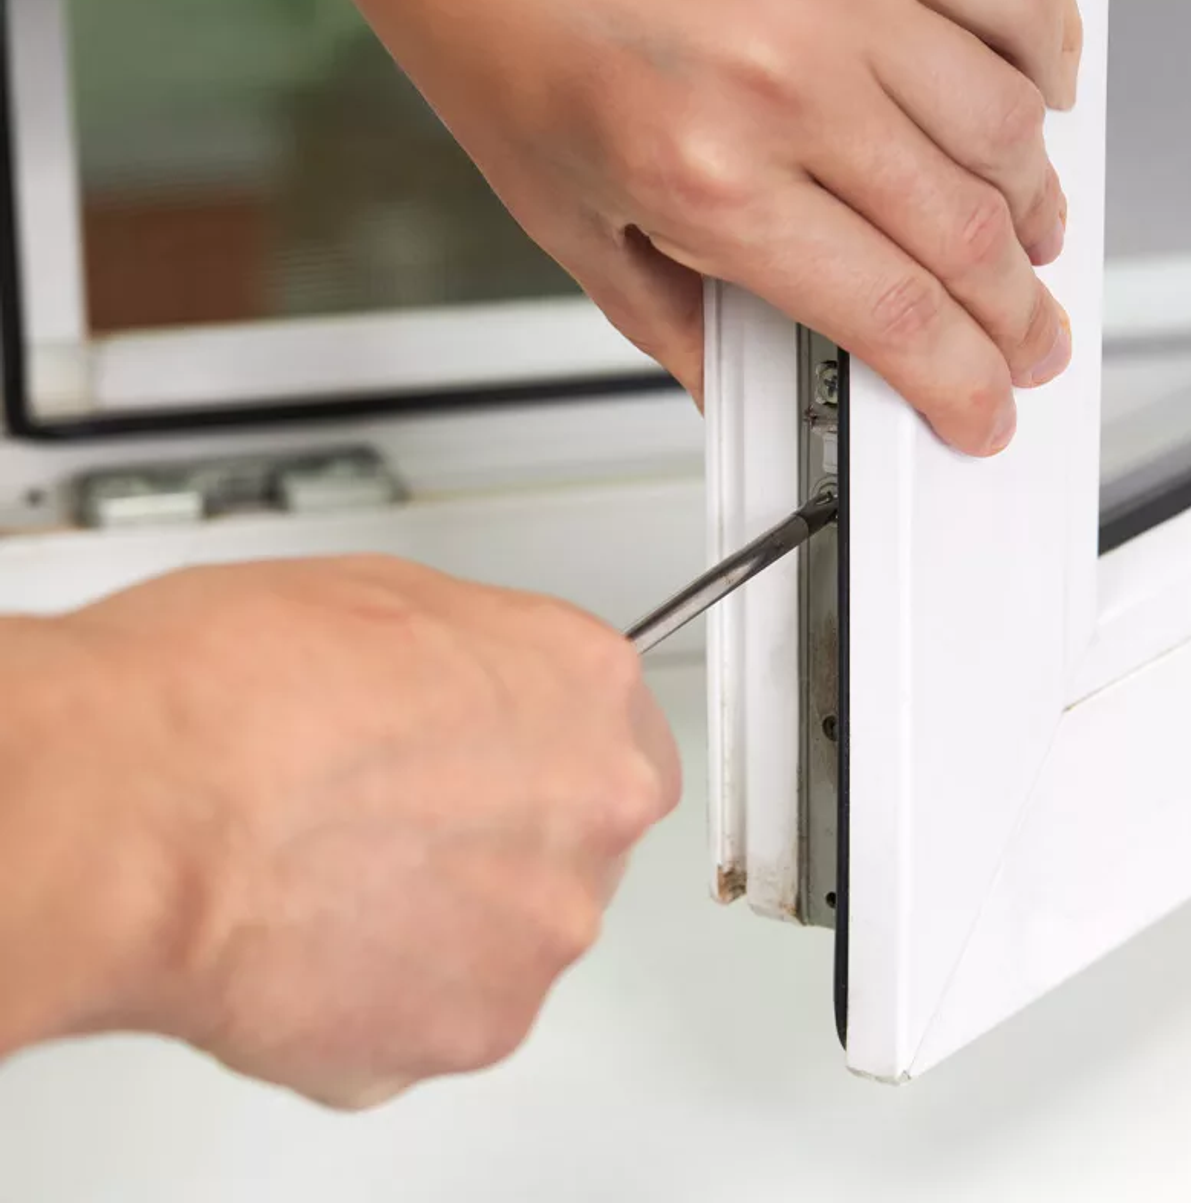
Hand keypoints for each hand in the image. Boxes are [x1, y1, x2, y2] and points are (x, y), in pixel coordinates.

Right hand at [0, 558, 678, 1107]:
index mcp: (584, 687)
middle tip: (392, 825)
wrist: (139, 810)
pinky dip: (388, 994)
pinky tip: (311, 945)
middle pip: (574, 836)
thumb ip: (470, 657)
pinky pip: (445, 1013)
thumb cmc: (224, 692)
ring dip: (446, 920)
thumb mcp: (376, 596)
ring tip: (327, 885)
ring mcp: (542, 930)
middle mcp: (593, 811)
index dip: (542, 749)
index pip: (614, 730)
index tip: (503, 765)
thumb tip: (467, 685)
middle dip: (499, 835)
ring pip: (513, 932)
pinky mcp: (476, 1031)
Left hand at [347, 0, 1082, 455]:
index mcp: (708, 176)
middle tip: (1027, 343)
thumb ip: (673, 324)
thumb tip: (743, 396)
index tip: (980, 408)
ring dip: (1037, 204)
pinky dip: (1044, 52)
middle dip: (1015, 316)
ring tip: (1035, 243)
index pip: (889, 315)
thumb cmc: (496, 34)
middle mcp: (788, 80)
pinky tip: (1040, 94)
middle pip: (967, 233)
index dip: (959, 382)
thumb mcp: (567, 221)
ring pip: (1004, 124)